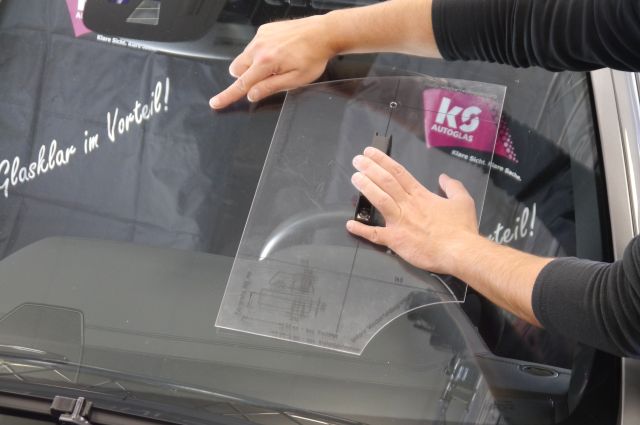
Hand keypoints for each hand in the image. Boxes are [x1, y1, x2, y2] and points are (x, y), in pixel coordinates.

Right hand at [210, 15, 336, 108]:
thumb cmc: (314, 56)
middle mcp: (259, 47)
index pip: (241, 84)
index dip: (227, 96)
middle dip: (246, 78)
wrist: (323, 33)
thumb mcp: (295, 80)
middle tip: (265, 79)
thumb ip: (270, 88)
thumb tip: (252, 95)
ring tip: (277, 64)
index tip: (216, 102)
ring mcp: (260, 36)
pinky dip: (260, 53)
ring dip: (254, 66)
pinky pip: (253, 46)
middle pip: (237, 70)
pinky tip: (278, 53)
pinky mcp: (264, 30)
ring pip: (244, 58)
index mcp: (266, 62)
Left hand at [346, 147, 479, 275]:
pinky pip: (376, 234)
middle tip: (357, 160)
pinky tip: (350, 224)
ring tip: (354, 177)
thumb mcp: (463, 201)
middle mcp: (407, 205)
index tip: (370, 152)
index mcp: (421, 195)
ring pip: (380, 200)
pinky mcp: (396, 240)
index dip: (383, 161)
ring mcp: (400, 222)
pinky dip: (362, 230)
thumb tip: (444, 177)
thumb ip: (453, 187)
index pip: (398, 173)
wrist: (460, 251)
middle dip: (370, 169)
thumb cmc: (461, 228)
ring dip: (366, 187)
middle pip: (386, 182)